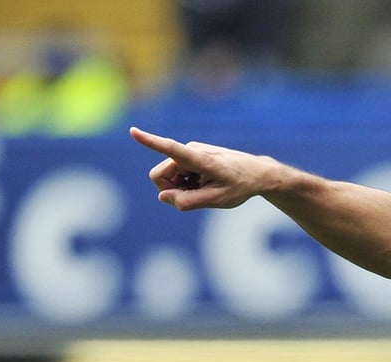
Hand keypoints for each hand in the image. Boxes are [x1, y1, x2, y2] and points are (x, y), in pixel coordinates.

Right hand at [129, 127, 265, 210]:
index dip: (151, 141)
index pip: (171, 149)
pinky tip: (204, 183)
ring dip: (181, 187)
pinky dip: (186, 183)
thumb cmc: (240, 186)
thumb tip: (163, 197)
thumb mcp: (217, 200)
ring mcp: (190, 152)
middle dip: (170, 190)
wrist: (257, 173)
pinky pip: (176, 174)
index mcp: (200, 159)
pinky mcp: (191, 155)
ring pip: (167, 177)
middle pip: (160, 176)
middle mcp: (191, 150)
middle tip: (196, 196)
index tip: (133, 131)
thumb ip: (189, 202)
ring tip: (205, 188)